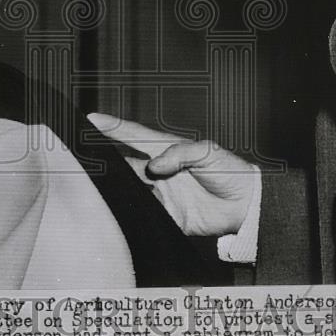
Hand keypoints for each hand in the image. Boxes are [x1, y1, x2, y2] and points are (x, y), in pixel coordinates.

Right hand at [88, 112, 256, 236]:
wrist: (247, 204)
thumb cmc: (229, 169)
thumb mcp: (207, 152)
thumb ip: (180, 154)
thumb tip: (154, 165)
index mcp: (167, 150)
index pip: (134, 136)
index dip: (113, 127)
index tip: (91, 119)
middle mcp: (159, 172)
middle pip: (125, 165)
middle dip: (107, 161)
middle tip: (87, 158)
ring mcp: (162, 194)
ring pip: (131, 191)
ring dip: (120, 190)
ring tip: (103, 187)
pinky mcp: (169, 216)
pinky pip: (147, 216)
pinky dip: (137, 215)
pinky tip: (129, 213)